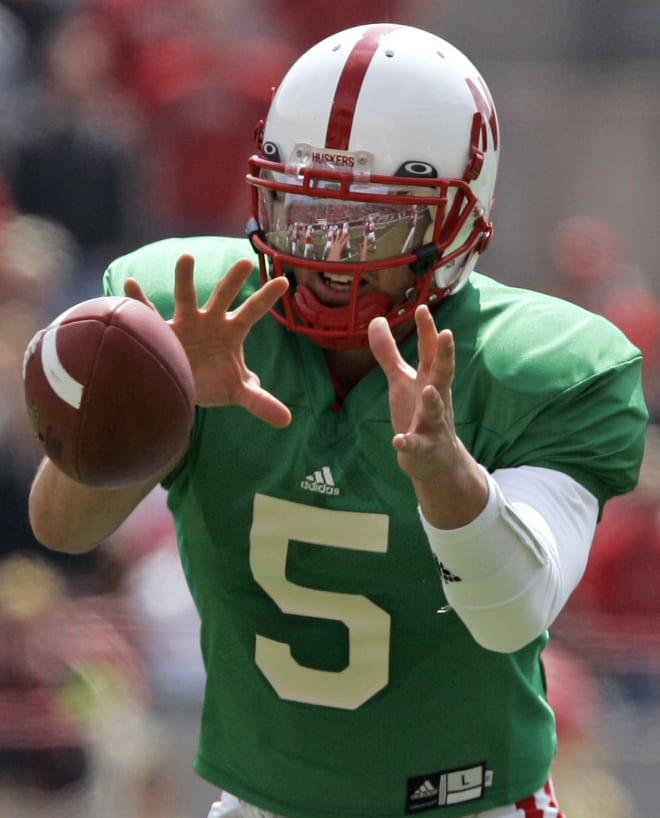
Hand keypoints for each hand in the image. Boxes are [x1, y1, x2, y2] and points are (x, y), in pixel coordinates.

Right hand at [124, 254, 291, 427]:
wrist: (183, 386)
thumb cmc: (213, 381)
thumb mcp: (237, 391)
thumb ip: (260, 401)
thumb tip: (287, 421)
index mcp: (232, 331)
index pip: (253, 312)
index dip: (266, 298)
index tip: (285, 282)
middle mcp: (209, 321)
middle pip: (223, 297)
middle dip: (233, 281)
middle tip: (246, 262)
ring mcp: (185, 323)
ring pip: (186, 297)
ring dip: (185, 278)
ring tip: (186, 258)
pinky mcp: (162, 331)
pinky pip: (150, 314)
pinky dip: (139, 300)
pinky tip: (130, 284)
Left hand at [368, 305, 457, 480]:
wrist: (437, 460)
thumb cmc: (419, 413)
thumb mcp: (402, 381)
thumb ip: (388, 353)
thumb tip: (377, 320)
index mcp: (429, 380)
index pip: (429, 352)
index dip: (427, 331)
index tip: (422, 307)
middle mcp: (435, 398)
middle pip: (442, 374)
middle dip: (446, 355)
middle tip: (447, 333)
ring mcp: (433, 424)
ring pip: (436, 411)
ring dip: (433, 400)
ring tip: (427, 389)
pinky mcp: (424, 448)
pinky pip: (416, 445)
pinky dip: (408, 443)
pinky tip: (398, 441)